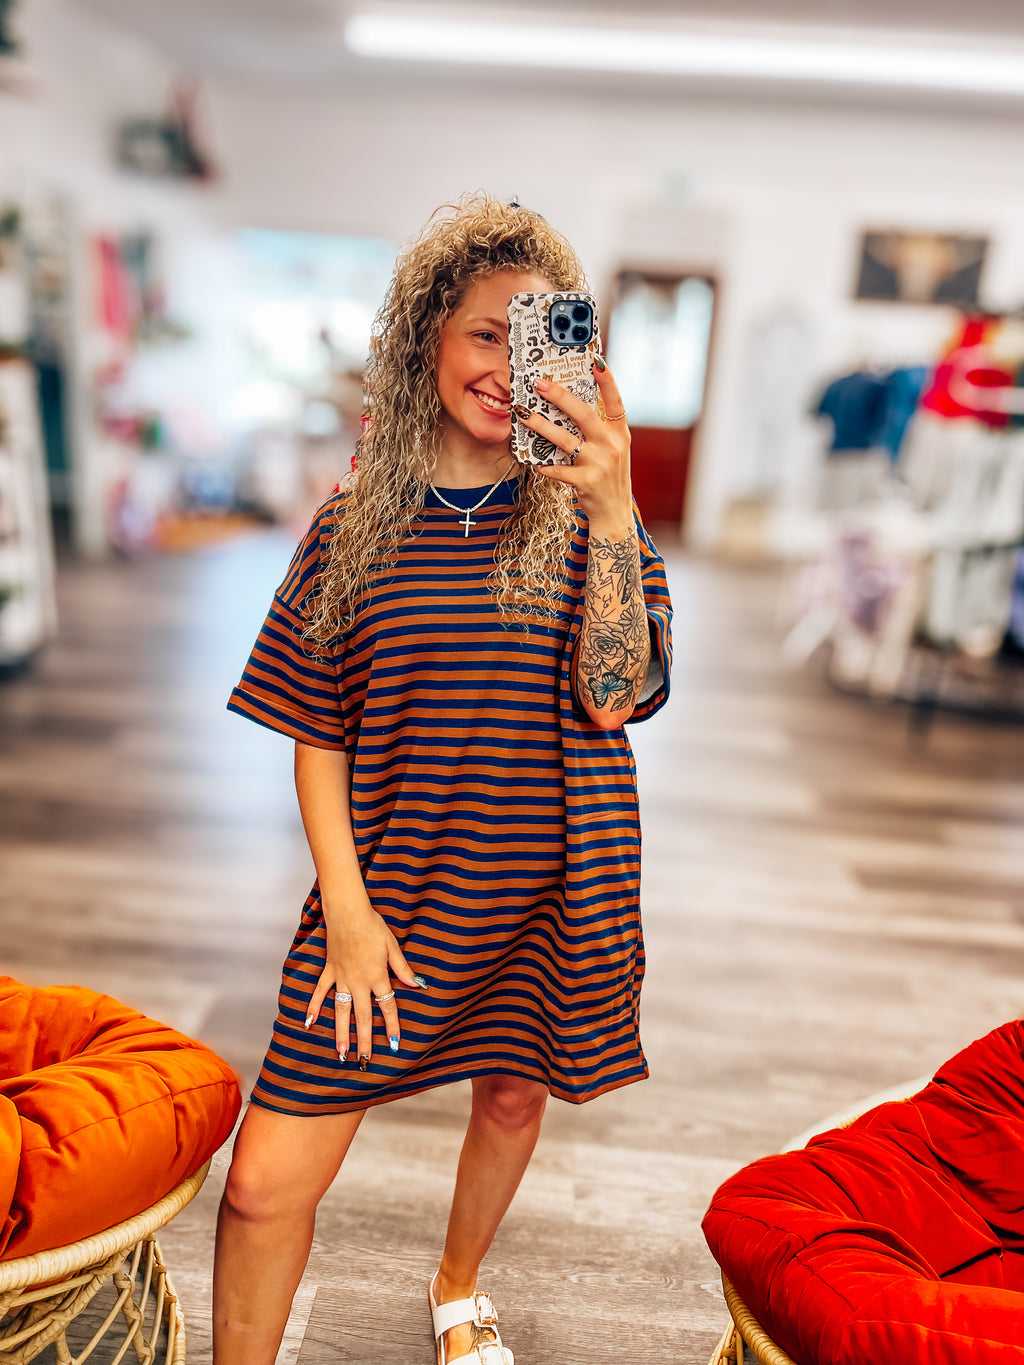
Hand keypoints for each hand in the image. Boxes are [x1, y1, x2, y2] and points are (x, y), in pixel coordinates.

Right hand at [304, 898, 421, 1067]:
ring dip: (340, 1033)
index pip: (386, 1005)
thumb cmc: (372, 926)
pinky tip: (309, 1023)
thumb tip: (417, 984)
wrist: (348, 912)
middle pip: (362, 1016)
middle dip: (364, 1040)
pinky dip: (313, 1007)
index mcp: (376, 976)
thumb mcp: (392, 946)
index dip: (392, 1025)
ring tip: (340, 1053)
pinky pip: (319, 992)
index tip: (394, 1044)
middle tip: (364, 1060)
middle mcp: (358, 981)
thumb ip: (402, 968)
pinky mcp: (329, 970)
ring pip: (341, 1010)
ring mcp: (341, 977)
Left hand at [515, 359, 631, 531]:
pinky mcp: (585, 481)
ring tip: (523, 414)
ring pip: (565, 440)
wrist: (615, 514)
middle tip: (540, 384)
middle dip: (561, 397)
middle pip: (584, 415)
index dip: (607, 381)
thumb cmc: (609, 476)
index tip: (596, 360)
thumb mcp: (613, 449)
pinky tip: (534, 461)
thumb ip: (600, 429)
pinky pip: (558, 469)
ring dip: (541, 426)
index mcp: (620, 433)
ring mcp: (599, 464)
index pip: (615, 401)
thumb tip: (571, 404)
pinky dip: (545, 465)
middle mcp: (611, 445)